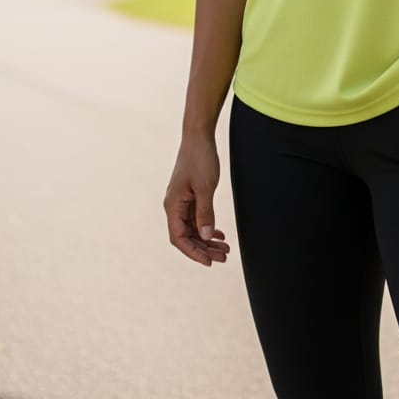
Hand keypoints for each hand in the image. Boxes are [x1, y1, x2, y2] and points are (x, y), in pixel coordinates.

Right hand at [164, 135, 230, 266]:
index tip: (209, 262)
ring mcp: (181, 202)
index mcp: (173, 206)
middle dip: (204, 249)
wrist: (199, 136)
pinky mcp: (189, 196)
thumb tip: (206, 237)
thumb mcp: (205, 187)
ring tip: (225, 249)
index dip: (193, 253)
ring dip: (207, 240)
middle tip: (224, 257)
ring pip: (193, 229)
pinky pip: (196, 219)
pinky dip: (207, 227)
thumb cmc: (200, 159)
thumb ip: (205, 213)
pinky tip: (219, 234)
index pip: (179, 238)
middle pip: (187, 237)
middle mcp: (174, 206)